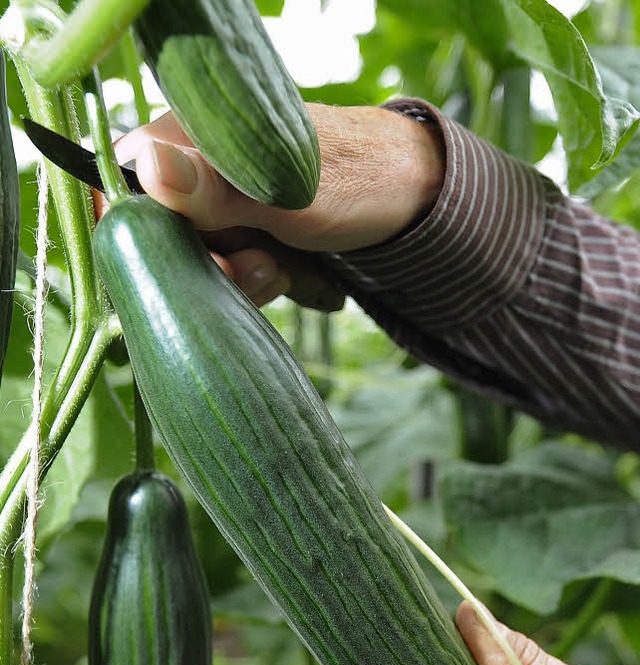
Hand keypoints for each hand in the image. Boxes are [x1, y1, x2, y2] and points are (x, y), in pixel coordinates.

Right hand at [107, 103, 444, 305]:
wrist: (405, 197)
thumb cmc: (351, 179)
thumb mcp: (280, 192)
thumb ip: (212, 188)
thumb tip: (149, 168)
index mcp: (182, 139)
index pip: (119, 192)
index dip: (139, 240)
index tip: (179, 267)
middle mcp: (187, 167)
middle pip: (156, 237)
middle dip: (201, 267)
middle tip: (252, 270)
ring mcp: (212, 200)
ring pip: (191, 260)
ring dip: (231, 279)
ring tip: (274, 268)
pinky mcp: (237, 227)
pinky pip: (220, 267)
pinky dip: (247, 280)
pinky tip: (280, 271)